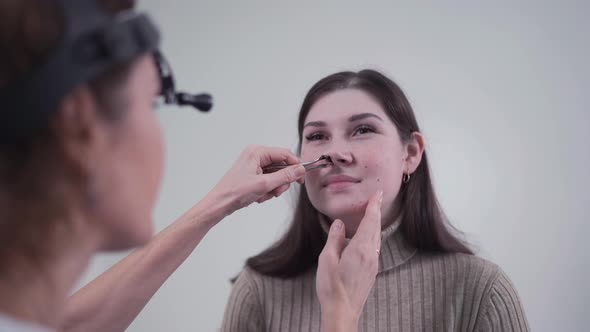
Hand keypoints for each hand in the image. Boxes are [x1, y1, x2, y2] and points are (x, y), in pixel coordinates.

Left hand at [210, 145, 305, 214]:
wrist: (219, 204)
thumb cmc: (234, 192)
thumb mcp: (264, 184)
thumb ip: (285, 176)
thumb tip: (299, 170)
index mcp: (257, 152)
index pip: (285, 154)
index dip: (295, 166)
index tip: (301, 178)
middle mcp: (255, 156)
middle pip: (281, 166)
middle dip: (281, 181)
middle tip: (276, 191)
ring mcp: (254, 165)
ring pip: (276, 175)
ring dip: (273, 188)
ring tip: (263, 195)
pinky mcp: (253, 175)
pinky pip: (269, 181)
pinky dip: (267, 190)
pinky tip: (258, 197)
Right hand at [316, 190, 382, 331]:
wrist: (342, 311)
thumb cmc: (332, 288)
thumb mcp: (327, 259)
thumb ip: (334, 239)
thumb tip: (338, 224)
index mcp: (360, 249)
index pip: (370, 221)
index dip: (373, 206)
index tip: (377, 194)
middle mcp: (370, 255)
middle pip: (375, 228)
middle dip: (376, 211)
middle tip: (376, 198)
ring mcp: (372, 264)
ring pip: (376, 238)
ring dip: (374, 224)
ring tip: (371, 214)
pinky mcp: (371, 271)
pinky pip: (374, 248)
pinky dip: (372, 236)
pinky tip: (366, 236)